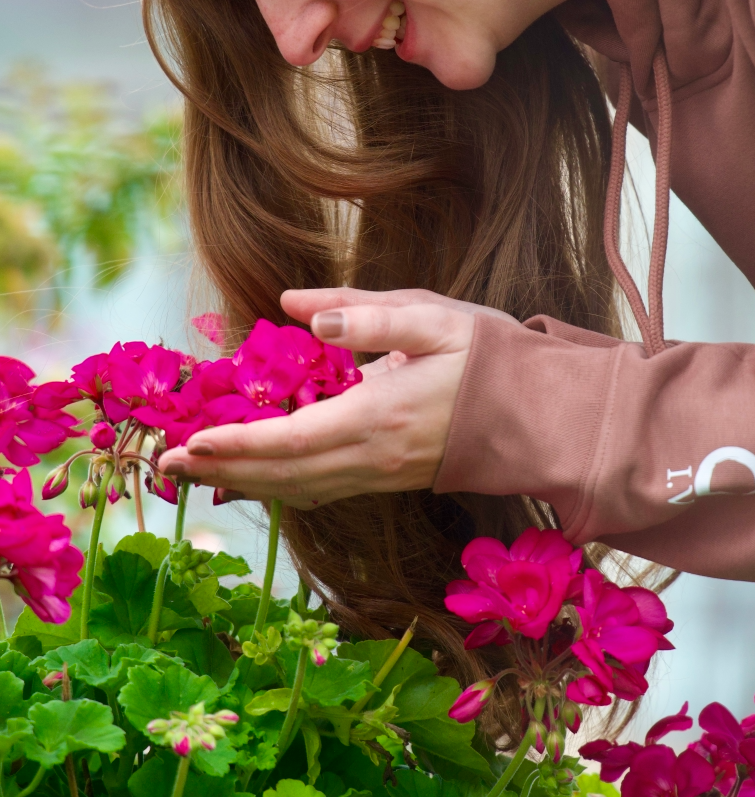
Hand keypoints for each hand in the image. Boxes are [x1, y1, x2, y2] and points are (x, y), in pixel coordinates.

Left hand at [157, 292, 507, 506]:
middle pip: (285, 476)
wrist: (546, 415)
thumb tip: (298, 306)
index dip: (238, 445)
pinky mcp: (388, 476)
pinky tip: (255, 476)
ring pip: (300, 489)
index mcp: (382, 414)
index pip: (294, 440)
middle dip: (223, 471)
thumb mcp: (435, 318)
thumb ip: (365, 313)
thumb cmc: (493, 358)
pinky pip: (321, 489)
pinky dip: (279, 485)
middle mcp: (375, 455)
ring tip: (194, 471)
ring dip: (244, 482)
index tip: (191, 442)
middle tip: (167, 463)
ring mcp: (382, 473)